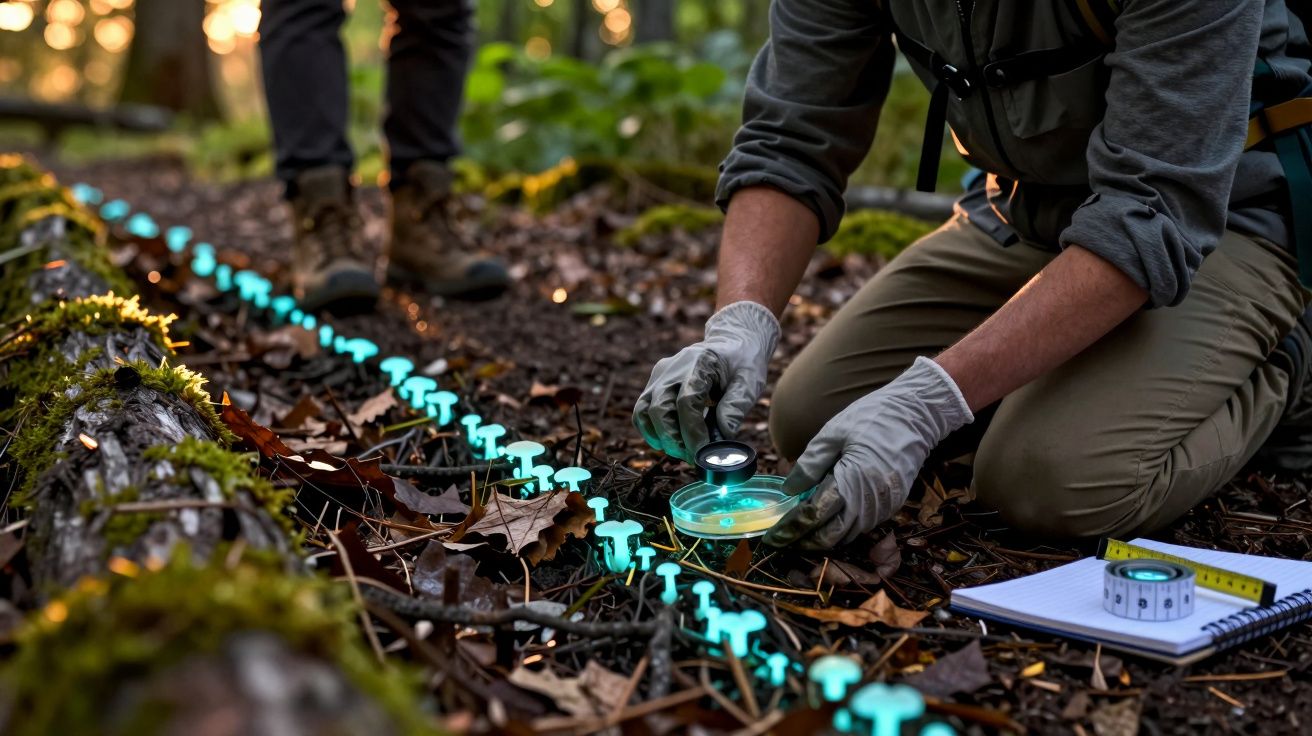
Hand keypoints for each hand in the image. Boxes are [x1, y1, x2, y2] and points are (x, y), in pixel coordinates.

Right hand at [634, 301, 779, 461]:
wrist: (731, 342)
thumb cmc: (743, 362)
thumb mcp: (751, 381)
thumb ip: (736, 406)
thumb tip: (723, 436)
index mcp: (699, 363)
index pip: (687, 401)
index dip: (692, 431)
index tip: (702, 453)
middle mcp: (673, 368)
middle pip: (659, 409)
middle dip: (674, 440)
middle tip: (694, 458)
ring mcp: (660, 375)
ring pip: (644, 412)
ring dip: (661, 438)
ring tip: (683, 451)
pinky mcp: (654, 384)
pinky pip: (642, 412)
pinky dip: (651, 431)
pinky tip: (670, 443)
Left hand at [764, 357, 972, 548]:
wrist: (916, 415)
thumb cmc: (872, 418)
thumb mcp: (833, 433)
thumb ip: (810, 464)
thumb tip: (789, 489)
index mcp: (852, 480)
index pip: (814, 515)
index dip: (791, 528)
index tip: (773, 536)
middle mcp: (869, 500)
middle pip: (831, 535)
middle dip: (805, 542)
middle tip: (783, 541)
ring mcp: (884, 506)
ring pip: (848, 535)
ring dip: (825, 539)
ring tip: (801, 535)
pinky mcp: (893, 505)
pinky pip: (864, 526)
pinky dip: (844, 529)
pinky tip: (829, 522)